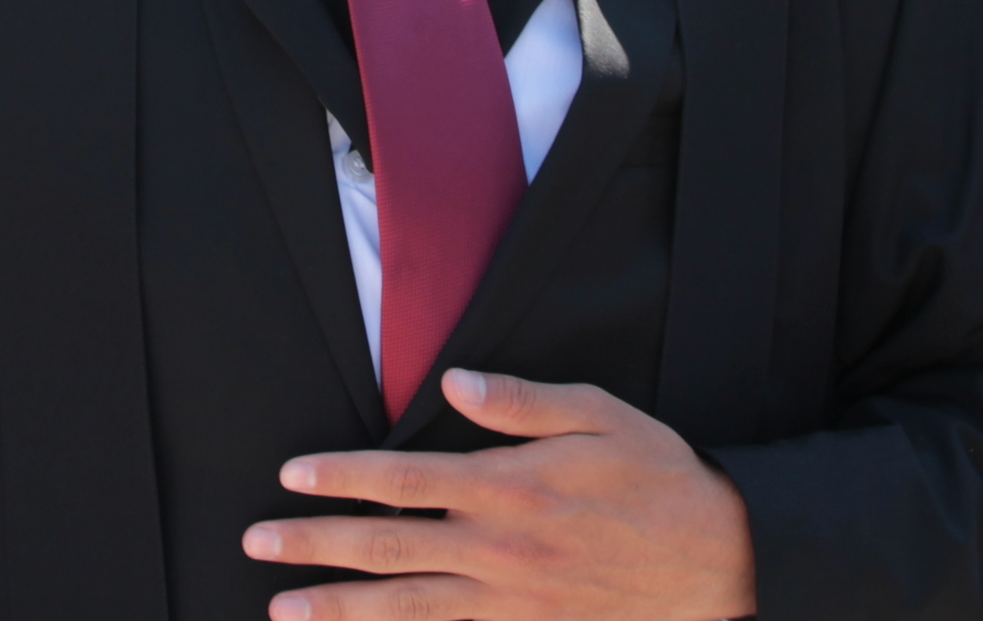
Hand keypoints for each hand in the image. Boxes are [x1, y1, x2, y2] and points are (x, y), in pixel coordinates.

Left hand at [238, 370, 755, 620]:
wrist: (725, 567)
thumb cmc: (661, 481)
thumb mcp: (602, 418)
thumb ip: (522, 402)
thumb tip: (455, 383)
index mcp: (509, 486)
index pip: (402, 479)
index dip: (340, 477)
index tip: (292, 475)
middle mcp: (499, 549)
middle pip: (386, 548)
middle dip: (314, 547)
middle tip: (257, 544)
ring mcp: (512, 602)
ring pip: (406, 609)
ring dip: (339, 610)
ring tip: (284, 610)